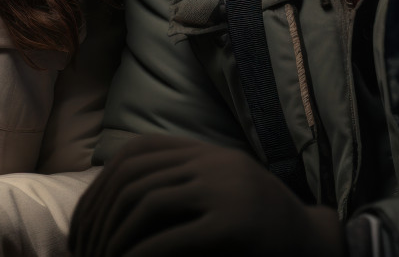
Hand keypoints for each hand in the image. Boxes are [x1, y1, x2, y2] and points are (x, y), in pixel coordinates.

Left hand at [69, 134, 344, 256]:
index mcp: (207, 152)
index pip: (135, 154)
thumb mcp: (217, 195)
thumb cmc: (259, 231)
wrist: (316, 246)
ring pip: (145, 204)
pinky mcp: (233, 226)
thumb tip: (110, 200)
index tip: (82, 226)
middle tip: (83, 252)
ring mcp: (225, 191)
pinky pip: (170, 239)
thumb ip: (178, 185)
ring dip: (114, 238)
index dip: (99, 188)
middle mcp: (213, 163)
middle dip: (98, 218)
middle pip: (133, 178)